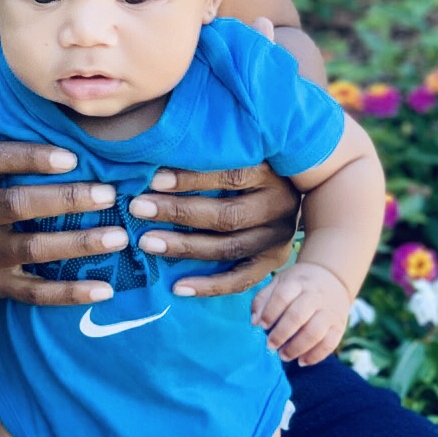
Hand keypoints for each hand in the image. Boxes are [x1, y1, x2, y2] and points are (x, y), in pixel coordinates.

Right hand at [0, 141, 129, 306]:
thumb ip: (19, 162)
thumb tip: (84, 142)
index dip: (31, 157)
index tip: (72, 158)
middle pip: (18, 204)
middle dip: (67, 199)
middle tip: (109, 195)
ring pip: (33, 248)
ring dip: (79, 243)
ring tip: (119, 237)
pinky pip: (36, 292)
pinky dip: (71, 292)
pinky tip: (105, 289)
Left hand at [126, 161, 300, 298]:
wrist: (299, 191)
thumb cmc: (254, 164)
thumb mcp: (244, 149)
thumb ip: (213, 149)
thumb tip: (158, 154)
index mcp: (272, 172)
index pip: (230, 176)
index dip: (190, 179)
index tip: (153, 179)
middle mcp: (280, 207)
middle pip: (226, 216)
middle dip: (178, 213)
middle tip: (138, 208)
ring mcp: (279, 238)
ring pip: (229, 249)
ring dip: (185, 247)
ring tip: (147, 242)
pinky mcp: (273, 262)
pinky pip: (240, 280)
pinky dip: (209, 286)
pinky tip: (177, 287)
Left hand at [251, 262, 349, 365]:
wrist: (333, 278)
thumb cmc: (299, 284)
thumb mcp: (280, 281)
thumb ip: (264, 298)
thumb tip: (254, 322)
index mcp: (298, 283)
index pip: (283, 296)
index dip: (270, 312)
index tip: (261, 325)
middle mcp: (315, 296)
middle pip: (298, 316)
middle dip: (281, 334)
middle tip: (270, 345)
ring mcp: (329, 312)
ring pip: (314, 332)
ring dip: (296, 347)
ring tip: (283, 355)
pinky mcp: (338, 326)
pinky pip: (329, 344)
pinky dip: (315, 356)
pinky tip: (302, 361)